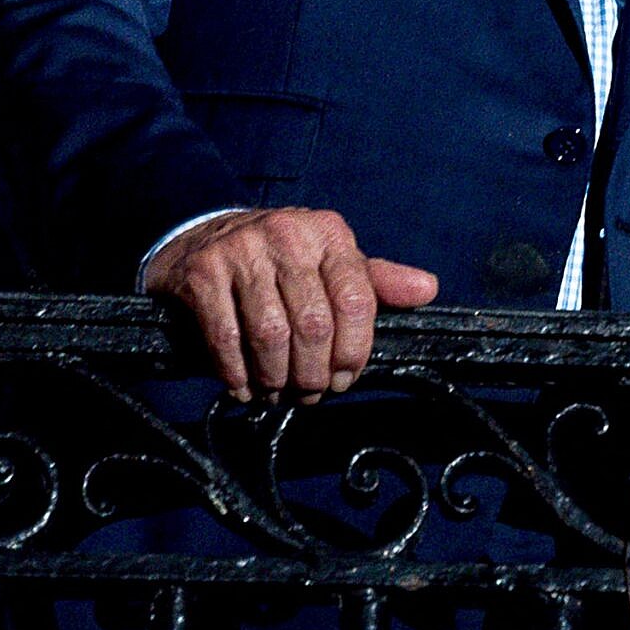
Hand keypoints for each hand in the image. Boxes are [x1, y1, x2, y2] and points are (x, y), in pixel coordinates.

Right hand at [144, 208, 438, 402]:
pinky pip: (225, 336)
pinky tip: (243, 388)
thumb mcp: (329, 260)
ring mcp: (241, 252)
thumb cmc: (278, 258)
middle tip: (310, 394)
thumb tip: (428, 290)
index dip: (355, 349)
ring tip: (278, 394)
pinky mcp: (203, 273)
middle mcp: (288, 236)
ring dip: (276, 378)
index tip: (346, 378)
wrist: (201, 235)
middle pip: (314, 324)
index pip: (356, 299)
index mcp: (329, 234)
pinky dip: (237, 372)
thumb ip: (375, 281)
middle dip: (314, 373)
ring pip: (271, 334)